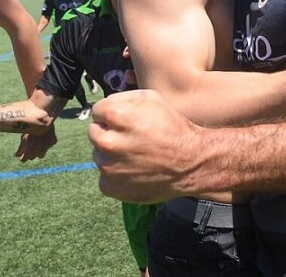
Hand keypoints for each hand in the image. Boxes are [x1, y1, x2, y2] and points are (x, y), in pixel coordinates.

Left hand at [16, 127, 56, 161]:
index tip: (21, 156)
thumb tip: (16, 156)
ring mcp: (47, 146)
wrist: (43, 119)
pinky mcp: (53, 141)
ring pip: (41, 155)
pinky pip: (48, 146)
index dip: (22, 157)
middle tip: (28, 148)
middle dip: (29, 154)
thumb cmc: (31, 128)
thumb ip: (21, 148)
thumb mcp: (24, 137)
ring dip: (38, 151)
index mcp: (30, 150)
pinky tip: (43, 138)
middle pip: (32, 157)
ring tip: (35, 144)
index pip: (24, 159)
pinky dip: (46, 144)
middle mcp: (39, 150)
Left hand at [88, 90, 211, 203]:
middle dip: (109, 133)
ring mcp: (107, 167)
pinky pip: (105, 176)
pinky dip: (116, 174)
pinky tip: (135, 170)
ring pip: (99, 155)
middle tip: (131, 138)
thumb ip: (124, 98)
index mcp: (116, 116)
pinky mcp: (110, 187)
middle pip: (94, 133)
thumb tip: (106, 105)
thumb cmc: (173, 128)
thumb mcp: (154, 99)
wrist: (191, 164)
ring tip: (137, 155)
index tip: (126, 121)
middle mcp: (108, 142)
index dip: (113, 114)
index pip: (97, 111)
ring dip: (112, 154)